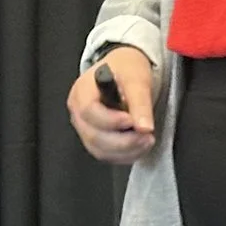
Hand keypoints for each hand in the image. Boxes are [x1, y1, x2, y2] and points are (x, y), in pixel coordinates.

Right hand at [68, 47, 156, 164]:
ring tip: (147, 140)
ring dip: (126, 151)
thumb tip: (144, 127)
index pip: (88, 111)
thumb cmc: (126, 70)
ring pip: (99, 150)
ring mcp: (84, 128)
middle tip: (147, 136)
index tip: (132, 121)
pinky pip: (106, 154)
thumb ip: (140, 103)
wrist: (125, 72)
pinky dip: (125, 155)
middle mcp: (78, 112)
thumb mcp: (136, 79)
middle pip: (93, 135)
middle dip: (123, 141)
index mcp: (82, 91)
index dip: (110, 120)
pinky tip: (140, 146)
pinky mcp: (95, 139)